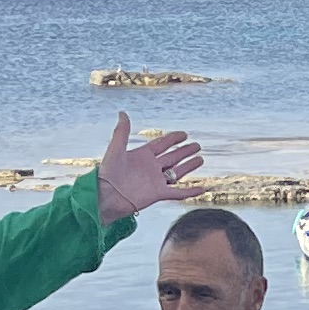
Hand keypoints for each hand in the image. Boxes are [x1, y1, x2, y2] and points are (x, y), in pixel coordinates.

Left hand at [92, 112, 207, 226]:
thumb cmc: (107, 173)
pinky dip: (190, 191)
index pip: (161, 144)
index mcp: (142, 155)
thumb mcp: (115, 149)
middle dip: (184, 151)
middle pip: (172, 157)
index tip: (184, 134)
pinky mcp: (158, 194)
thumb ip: (122, 132)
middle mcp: (151, 167)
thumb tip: (122, 112)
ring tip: (201, 159)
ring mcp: (155, 181)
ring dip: (189, 166)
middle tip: (197, 146)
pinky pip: (178, 192)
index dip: (173, 138)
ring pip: (177, 172)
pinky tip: (202, 189)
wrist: (106, 196)